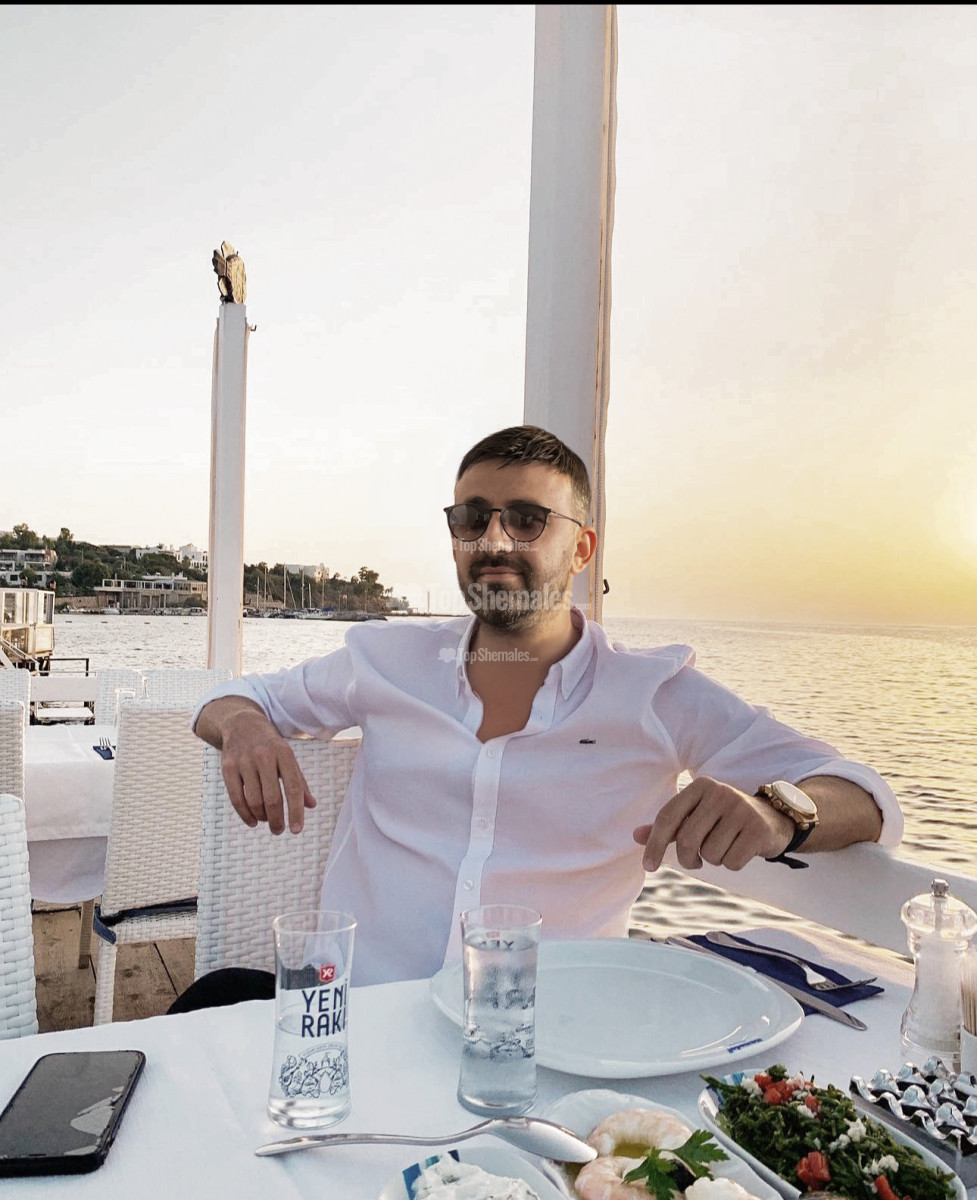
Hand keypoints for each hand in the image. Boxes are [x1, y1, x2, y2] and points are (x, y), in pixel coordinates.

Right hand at [198, 698, 315, 834]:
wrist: (241, 724)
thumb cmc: (270, 745)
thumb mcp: (288, 758)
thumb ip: (300, 781)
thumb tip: (311, 805)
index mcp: (284, 754)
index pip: (293, 788)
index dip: (296, 811)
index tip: (297, 830)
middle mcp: (264, 756)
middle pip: (272, 798)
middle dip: (277, 820)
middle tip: (279, 830)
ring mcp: (244, 761)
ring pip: (254, 800)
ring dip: (262, 817)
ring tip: (267, 820)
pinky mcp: (228, 767)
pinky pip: (236, 798)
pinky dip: (245, 814)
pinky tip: (253, 821)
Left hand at [632, 776, 793, 871]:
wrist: (773, 819)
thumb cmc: (725, 819)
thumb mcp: (696, 815)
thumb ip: (668, 825)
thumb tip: (635, 835)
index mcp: (700, 786)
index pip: (667, 817)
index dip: (654, 844)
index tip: (648, 866)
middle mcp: (720, 793)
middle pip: (686, 840)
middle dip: (687, 859)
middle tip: (695, 861)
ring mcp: (741, 809)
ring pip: (709, 854)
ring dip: (713, 859)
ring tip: (725, 846)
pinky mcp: (758, 829)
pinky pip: (731, 862)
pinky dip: (732, 863)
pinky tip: (740, 850)